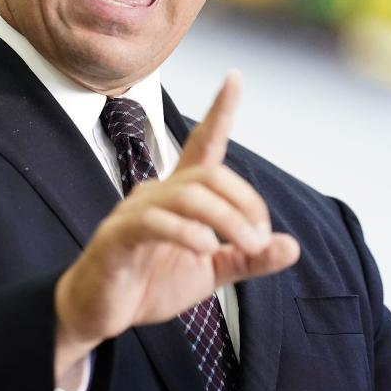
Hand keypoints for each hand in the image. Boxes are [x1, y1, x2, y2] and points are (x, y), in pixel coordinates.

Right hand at [53, 72, 299, 382]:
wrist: (100, 313)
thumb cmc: (151, 283)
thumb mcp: (211, 274)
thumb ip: (248, 259)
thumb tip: (291, 246)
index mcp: (180, 196)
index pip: (203, 144)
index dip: (219, 111)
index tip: (235, 77)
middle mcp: (157, 193)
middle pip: (208, 174)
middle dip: (244, 201)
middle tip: (260, 238)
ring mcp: (134, 212)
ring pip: (188, 195)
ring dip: (227, 219)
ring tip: (246, 246)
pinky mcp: (118, 237)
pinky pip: (154, 222)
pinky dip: (186, 233)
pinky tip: (205, 250)